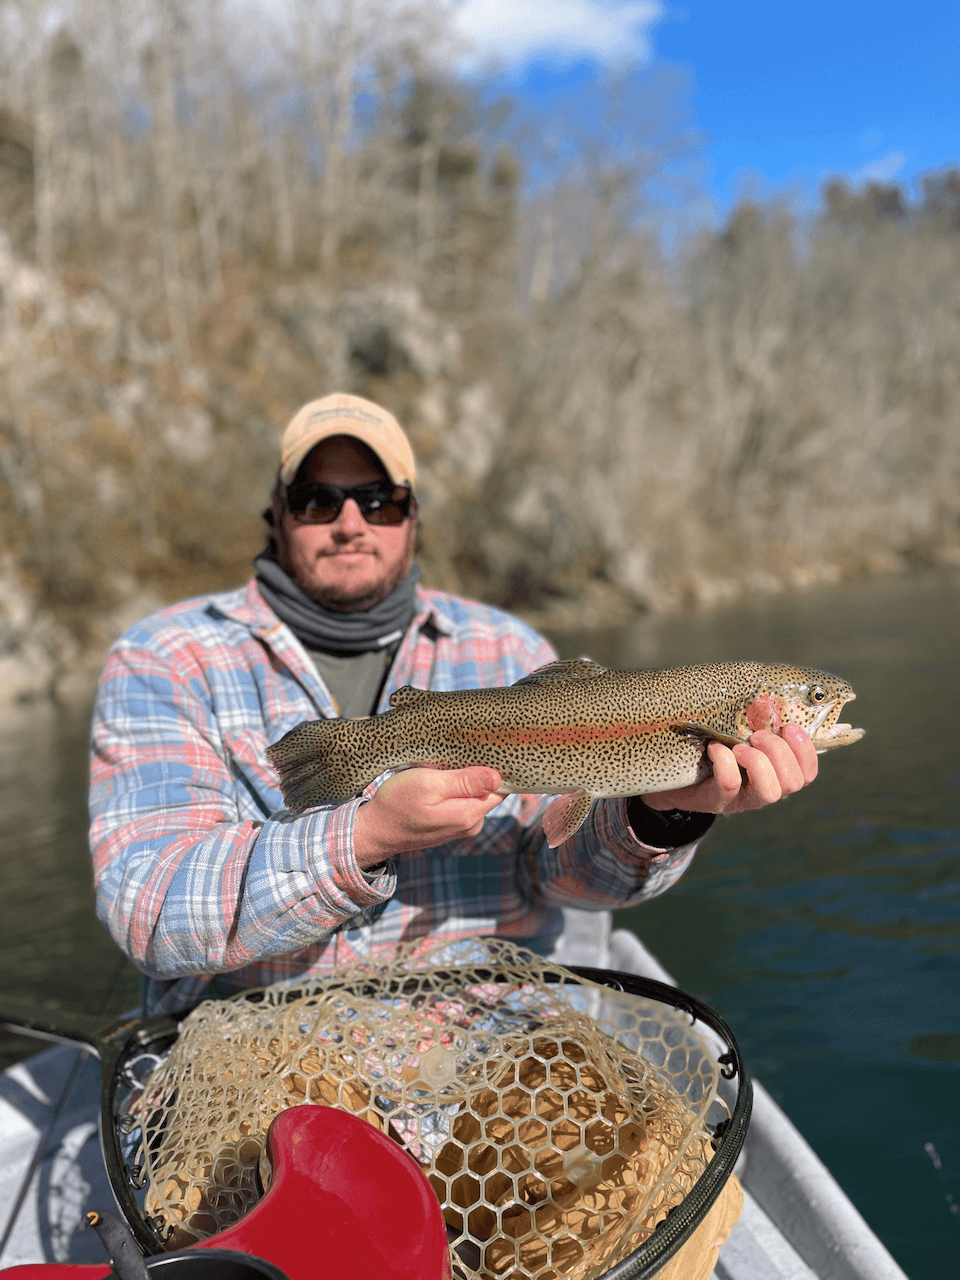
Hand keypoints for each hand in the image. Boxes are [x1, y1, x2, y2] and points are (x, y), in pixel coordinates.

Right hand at [353, 766, 504, 867]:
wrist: (375, 829)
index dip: (496, 766)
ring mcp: (462, 826)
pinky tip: (440, 779)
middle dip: (479, 771)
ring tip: (444, 766)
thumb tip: (497, 777)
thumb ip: (464, 781)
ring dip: (464, 778)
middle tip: (458, 753)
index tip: (485, 749)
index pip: (502, 787)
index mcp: (469, 814)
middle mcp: (471, 824)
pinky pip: (463, 800)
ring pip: (476, 794)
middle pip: (490, 790)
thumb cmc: (397, 803)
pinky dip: (455, 788)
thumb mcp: (428, 784)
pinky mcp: (452, 825)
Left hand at [642, 724, 818, 816]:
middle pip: (794, 782)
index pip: (808, 773)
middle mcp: (764, 791)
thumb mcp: (739, 734)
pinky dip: (725, 762)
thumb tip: (772, 692)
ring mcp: (742, 800)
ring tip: (740, 746)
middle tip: (756, 735)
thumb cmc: (714, 748)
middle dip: (779, 751)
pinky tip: (715, 748)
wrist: (676, 776)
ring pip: (770, 792)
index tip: (790, 726)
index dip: (805, 751)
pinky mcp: (717, 801)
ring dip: (759, 763)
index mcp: (776, 774)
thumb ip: (759, 721)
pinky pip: (730, 785)